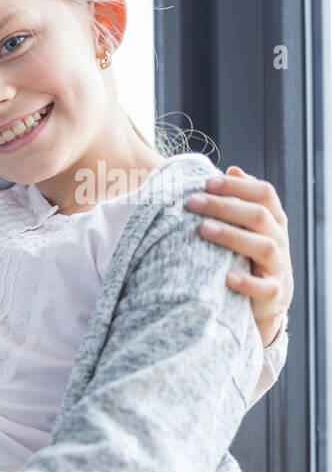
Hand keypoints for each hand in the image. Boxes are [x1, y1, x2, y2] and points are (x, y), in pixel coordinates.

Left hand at [186, 166, 292, 345]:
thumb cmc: (247, 257)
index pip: (264, 194)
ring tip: (203, 230)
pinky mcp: (272, 294)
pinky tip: (227, 277)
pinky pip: (264, 287)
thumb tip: (232, 169)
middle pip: (259, 216)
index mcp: (272, 221)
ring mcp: (277, 267)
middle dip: (225, 206)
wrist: (266, 301)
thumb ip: (240, 202)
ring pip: (263, 247)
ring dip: (233, 236)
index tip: (207, 182)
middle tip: (193, 202)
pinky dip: (247, 282)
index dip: (238, 186)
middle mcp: (278, 240)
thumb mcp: (248, 228)